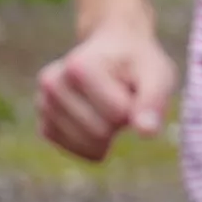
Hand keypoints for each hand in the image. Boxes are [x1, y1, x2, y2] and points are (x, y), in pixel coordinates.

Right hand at [37, 18, 176, 161]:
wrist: (114, 49)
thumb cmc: (138, 64)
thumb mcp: (157, 75)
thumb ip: (153, 101)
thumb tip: (146, 132)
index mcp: (78, 67)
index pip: (118, 114)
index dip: (137, 107)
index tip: (133, 85)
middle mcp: (52, 84)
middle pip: (100, 133)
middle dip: (121, 121)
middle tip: (122, 95)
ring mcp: (44, 105)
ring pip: (89, 146)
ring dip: (110, 132)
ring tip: (108, 103)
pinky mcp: (45, 126)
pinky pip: (79, 152)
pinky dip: (97, 143)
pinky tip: (97, 117)